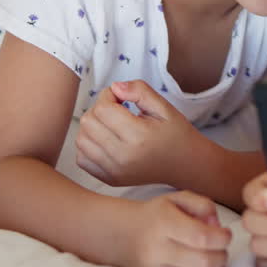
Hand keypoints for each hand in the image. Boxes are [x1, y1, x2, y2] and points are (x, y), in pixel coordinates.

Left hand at [76, 80, 206, 186]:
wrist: (186, 165)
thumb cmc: (176, 134)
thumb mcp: (165, 107)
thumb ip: (140, 91)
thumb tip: (115, 87)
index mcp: (139, 136)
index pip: (103, 108)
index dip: (109, 95)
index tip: (122, 97)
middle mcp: (123, 157)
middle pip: (88, 122)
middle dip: (99, 109)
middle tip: (117, 110)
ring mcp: (114, 171)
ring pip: (81, 139)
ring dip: (92, 127)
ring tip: (112, 125)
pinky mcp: (109, 179)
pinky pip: (82, 158)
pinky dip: (89, 146)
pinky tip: (106, 140)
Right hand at [121, 190, 232, 266]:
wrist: (121, 235)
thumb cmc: (156, 215)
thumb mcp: (178, 198)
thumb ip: (203, 205)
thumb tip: (218, 228)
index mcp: (162, 223)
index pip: (202, 237)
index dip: (222, 238)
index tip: (226, 234)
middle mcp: (155, 251)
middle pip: (203, 263)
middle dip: (222, 257)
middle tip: (221, 249)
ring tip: (214, 261)